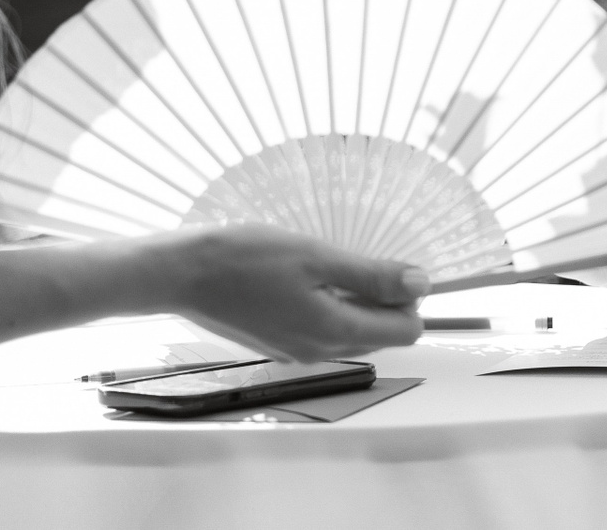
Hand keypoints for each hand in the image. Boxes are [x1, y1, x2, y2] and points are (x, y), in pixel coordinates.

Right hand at [152, 224, 427, 361]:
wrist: (184, 274)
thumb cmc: (246, 259)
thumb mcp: (316, 256)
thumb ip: (372, 275)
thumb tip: (422, 285)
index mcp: (335, 331)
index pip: (406, 331)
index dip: (407, 296)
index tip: (387, 263)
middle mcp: (321, 350)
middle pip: (382, 333)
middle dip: (383, 298)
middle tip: (353, 258)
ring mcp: (298, 350)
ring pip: (353, 330)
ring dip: (355, 299)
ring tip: (326, 264)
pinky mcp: (280, 342)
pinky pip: (324, 328)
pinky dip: (329, 304)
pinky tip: (305, 276)